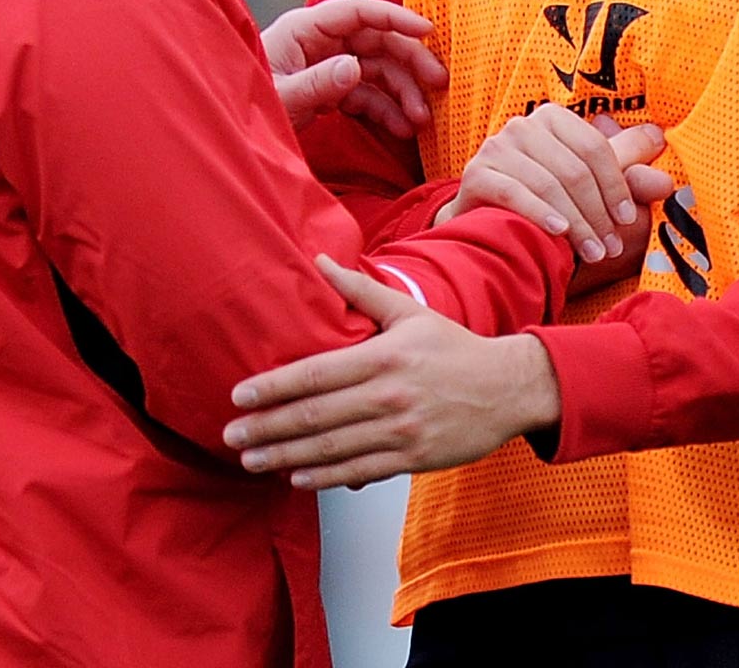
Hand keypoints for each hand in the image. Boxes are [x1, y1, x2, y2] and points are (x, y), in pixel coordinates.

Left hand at [224, 255, 560, 489]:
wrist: (507, 388)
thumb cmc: (454, 348)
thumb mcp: (409, 311)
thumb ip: (360, 289)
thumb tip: (319, 261)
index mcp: (382, 356)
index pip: (314, 374)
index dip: (272, 387)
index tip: (239, 396)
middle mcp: (387, 395)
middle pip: (314, 416)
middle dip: (267, 429)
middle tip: (231, 436)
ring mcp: (400, 430)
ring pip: (331, 448)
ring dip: (285, 457)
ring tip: (252, 461)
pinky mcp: (412, 458)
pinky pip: (359, 471)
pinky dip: (325, 477)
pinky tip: (296, 477)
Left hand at [261, 0, 446, 137]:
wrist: (225, 130)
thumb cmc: (243, 104)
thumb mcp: (279, 98)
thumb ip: (316, 84)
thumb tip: (355, 68)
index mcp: (305, 30)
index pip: (357, 12)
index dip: (395, 16)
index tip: (427, 30)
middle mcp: (319, 43)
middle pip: (376, 41)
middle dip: (409, 63)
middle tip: (438, 84)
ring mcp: (326, 66)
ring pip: (377, 71)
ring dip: (402, 93)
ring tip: (419, 121)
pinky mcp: (329, 89)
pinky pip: (366, 95)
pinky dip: (386, 111)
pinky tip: (402, 129)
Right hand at [435, 106, 669, 267]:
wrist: (488, 225)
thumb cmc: (547, 204)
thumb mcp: (589, 188)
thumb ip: (626, 176)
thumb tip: (665, 169)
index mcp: (552, 118)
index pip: (594, 147)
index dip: (617, 186)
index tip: (629, 221)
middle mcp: (521, 126)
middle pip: (574, 169)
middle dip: (597, 213)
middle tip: (610, 248)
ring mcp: (495, 148)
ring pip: (549, 184)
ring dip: (576, 224)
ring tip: (593, 253)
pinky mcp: (476, 174)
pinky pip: (515, 193)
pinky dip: (540, 214)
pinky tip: (558, 234)